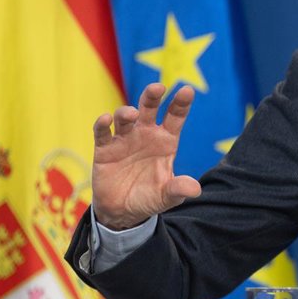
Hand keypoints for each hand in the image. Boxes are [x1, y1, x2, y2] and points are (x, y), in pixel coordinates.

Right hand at [91, 83, 201, 230]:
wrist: (122, 211)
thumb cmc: (149, 197)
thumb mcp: (166, 196)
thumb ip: (178, 190)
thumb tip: (195, 188)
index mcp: (165, 141)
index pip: (175, 117)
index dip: (181, 104)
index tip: (187, 90)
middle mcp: (145, 135)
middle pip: (149, 109)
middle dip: (152, 96)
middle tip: (157, 87)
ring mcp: (124, 139)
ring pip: (124, 117)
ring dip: (126, 112)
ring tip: (130, 114)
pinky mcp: (105, 149)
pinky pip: (102, 133)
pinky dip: (102, 125)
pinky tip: (106, 119)